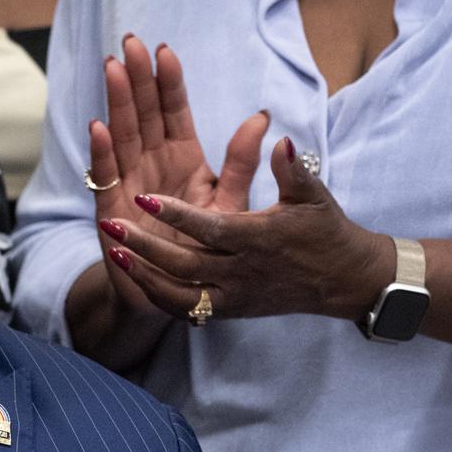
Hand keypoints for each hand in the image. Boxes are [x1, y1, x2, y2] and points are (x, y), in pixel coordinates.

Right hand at [65, 39, 267, 358]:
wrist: (177, 295)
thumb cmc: (205, 249)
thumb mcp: (230, 203)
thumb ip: (241, 163)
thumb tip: (262, 118)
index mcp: (183, 160)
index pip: (173, 113)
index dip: (168, 82)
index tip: (164, 49)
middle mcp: (152, 166)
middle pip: (142, 115)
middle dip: (136, 79)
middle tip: (129, 42)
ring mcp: (130, 186)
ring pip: (122, 136)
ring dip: (116, 103)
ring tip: (112, 69)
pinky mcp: (112, 212)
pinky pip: (107, 177)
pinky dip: (102, 153)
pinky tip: (99, 127)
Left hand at [102, 136, 386, 324]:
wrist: (342, 280)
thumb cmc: (325, 231)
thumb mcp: (313, 196)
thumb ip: (292, 170)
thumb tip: (281, 140)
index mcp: (260, 240)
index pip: (211, 229)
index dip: (177, 215)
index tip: (144, 198)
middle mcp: (243, 272)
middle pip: (185, 265)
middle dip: (145, 247)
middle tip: (110, 225)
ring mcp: (235, 296)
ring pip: (180, 295)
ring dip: (144, 275)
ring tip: (113, 252)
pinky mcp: (230, 311)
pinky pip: (187, 310)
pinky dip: (158, 295)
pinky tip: (135, 274)